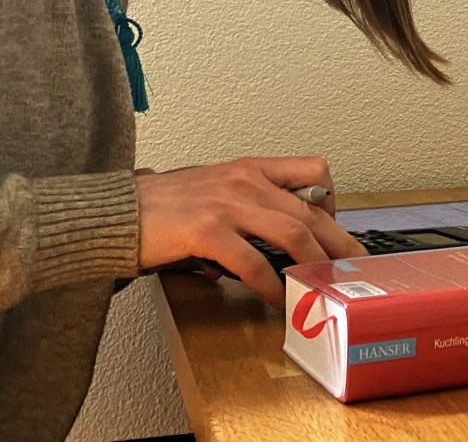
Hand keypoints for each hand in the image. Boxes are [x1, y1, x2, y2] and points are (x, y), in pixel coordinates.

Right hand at [135, 156, 366, 308]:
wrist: (112, 214)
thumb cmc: (160, 207)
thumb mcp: (213, 190)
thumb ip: (247, 205)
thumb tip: (277, 241)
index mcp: (250, 168)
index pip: (313, 170)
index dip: (332, 200)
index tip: (336, 227)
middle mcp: (245, 180)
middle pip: (311, 210)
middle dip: (339, 242)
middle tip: (355, 266)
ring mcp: (227, 204)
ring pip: (293, 234)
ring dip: (314, 264)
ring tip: (324, 286)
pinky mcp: (208, 231)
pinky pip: (253, 263)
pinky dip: (272, 285)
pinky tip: (277, 299)